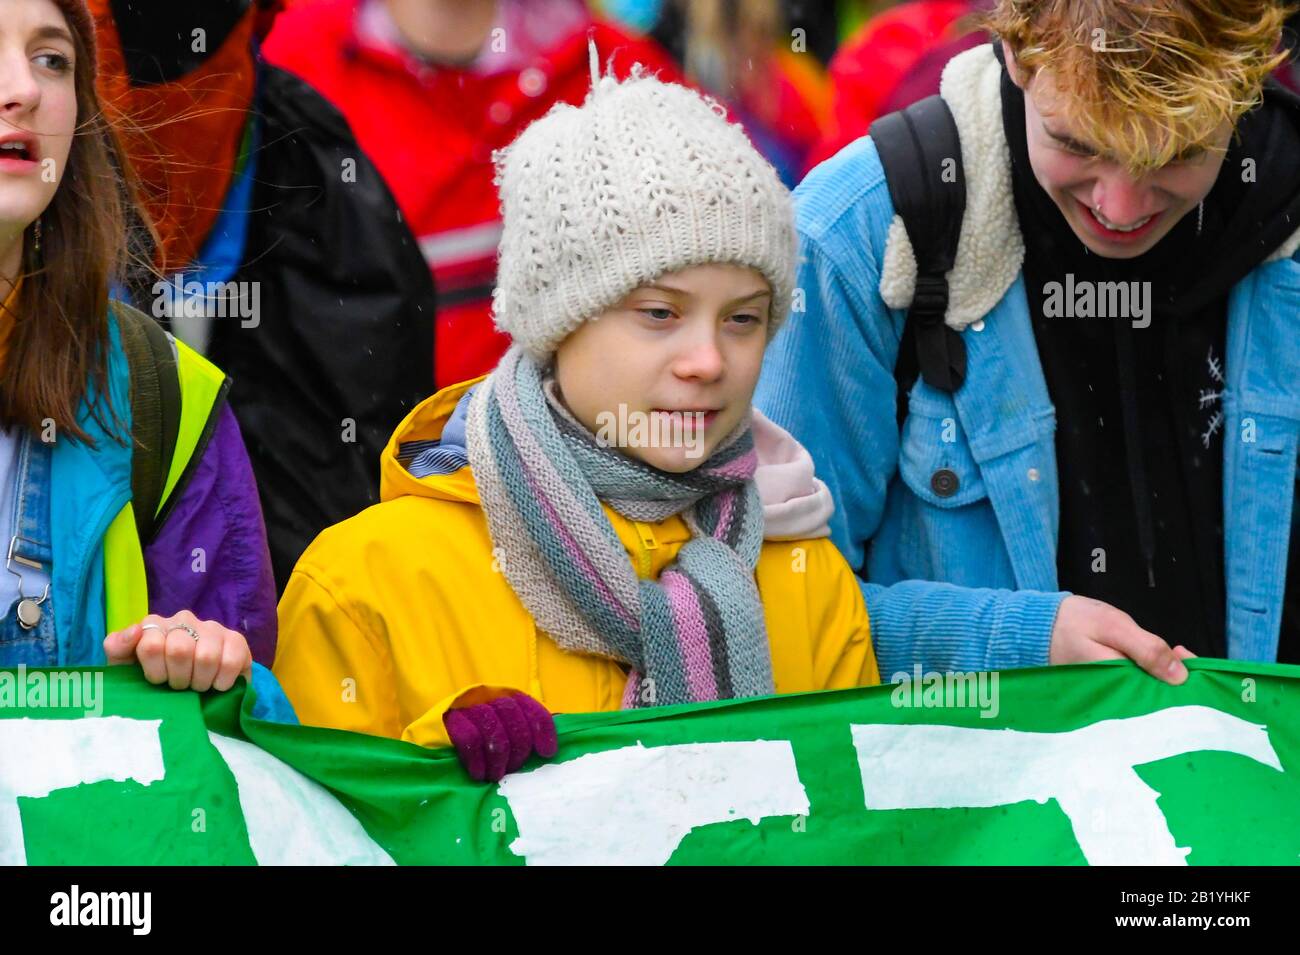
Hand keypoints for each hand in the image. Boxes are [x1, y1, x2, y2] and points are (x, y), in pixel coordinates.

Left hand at [104, 610, 252, 691]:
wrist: (192, 692)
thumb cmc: (156, 680)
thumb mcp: (126, 668)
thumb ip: (118, 648)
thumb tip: (136, 631)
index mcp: (155, 625)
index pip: (151, 645)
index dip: (156, 673)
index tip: (158, 681)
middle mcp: (184, 620)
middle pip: (179, 650)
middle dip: (179, 679)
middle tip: (180, 686)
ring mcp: (212, 628)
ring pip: (206, 657)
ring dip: (200, 682)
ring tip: (198, 686)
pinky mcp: (236, 640)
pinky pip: (231, 661)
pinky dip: (222, 681)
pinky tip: (217, 685)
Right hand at [444, 693, 557, 781]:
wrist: (431, 740)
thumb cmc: (477, 742)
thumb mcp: (502, 733)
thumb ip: (522, 735)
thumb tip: (547, 751)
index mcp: (506, 696)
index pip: (530, 706)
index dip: (542, 728)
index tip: (547, 752)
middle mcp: (488, 695)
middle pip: (512, 717)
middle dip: (517, 748)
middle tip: (511, 770)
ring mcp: (467, 705)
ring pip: (492, 728)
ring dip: (498, 757)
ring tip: (494, 776)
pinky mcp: (448, 718)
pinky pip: (469, 737)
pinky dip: (477, 759)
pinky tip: (478, 773)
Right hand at [1049, 595, 1193, 683]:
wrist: (1035, 626)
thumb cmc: (1073, 622)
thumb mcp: (1113, 626)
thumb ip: (1146, 648)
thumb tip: (1180, 676)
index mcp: (1116, 684)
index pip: (1159, 691)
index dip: (1180, 676)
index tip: (1187, 655)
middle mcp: (1113, 699)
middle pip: (1154, 696)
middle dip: (1173, 678)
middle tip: (1182, 653)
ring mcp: (1107, 696)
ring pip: (1143, 692)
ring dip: (1161, 676)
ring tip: (1172, 657)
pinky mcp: (1102, 690)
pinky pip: (1131, 688)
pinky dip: (1145, 676)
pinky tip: (1152, 664)